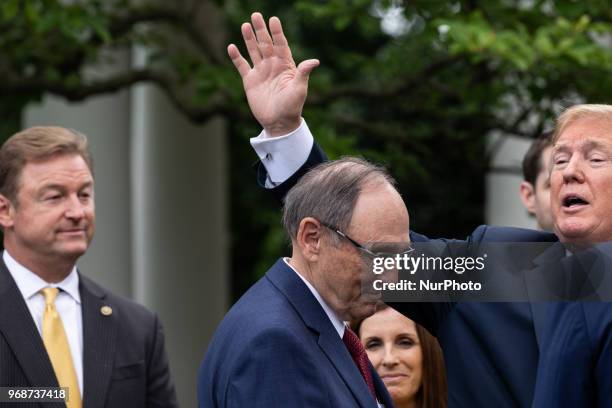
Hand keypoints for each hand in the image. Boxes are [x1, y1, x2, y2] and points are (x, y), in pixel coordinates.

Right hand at [228, 12, 318, 136]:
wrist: (279, 123)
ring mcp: (261, 72)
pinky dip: (236, 57)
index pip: (281, 44)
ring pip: (254, 51)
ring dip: (249, 39)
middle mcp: (272, 65)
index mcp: (285, 65)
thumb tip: (314, 61)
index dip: (277, 32)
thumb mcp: (299, 89)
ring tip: (245, 25)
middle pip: (266, 44)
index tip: (274, 19)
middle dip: (261, 30)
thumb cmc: (292, 107)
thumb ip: (303, 73)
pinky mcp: (250, 81)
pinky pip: (242, 66)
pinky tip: (231, 47)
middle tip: (256, 15)